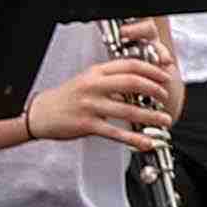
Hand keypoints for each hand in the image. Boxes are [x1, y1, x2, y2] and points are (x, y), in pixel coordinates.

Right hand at [32, 53, 173, 144]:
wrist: (41, 113)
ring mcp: (90, 105)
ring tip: (165, 120)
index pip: (129, 65)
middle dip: (155, 89)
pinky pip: (115, 132)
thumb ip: (113, 77)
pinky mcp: (87, 125)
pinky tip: (147, 141)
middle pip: (132, 83)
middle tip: (165, 96)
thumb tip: (144, 81)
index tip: (165, 76)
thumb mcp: (89, 79)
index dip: (152, 70)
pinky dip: (134, 138)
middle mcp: (93, 86)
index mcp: (96, 72)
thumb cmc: (69, 97)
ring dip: (151, 116)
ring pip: (128, 110)